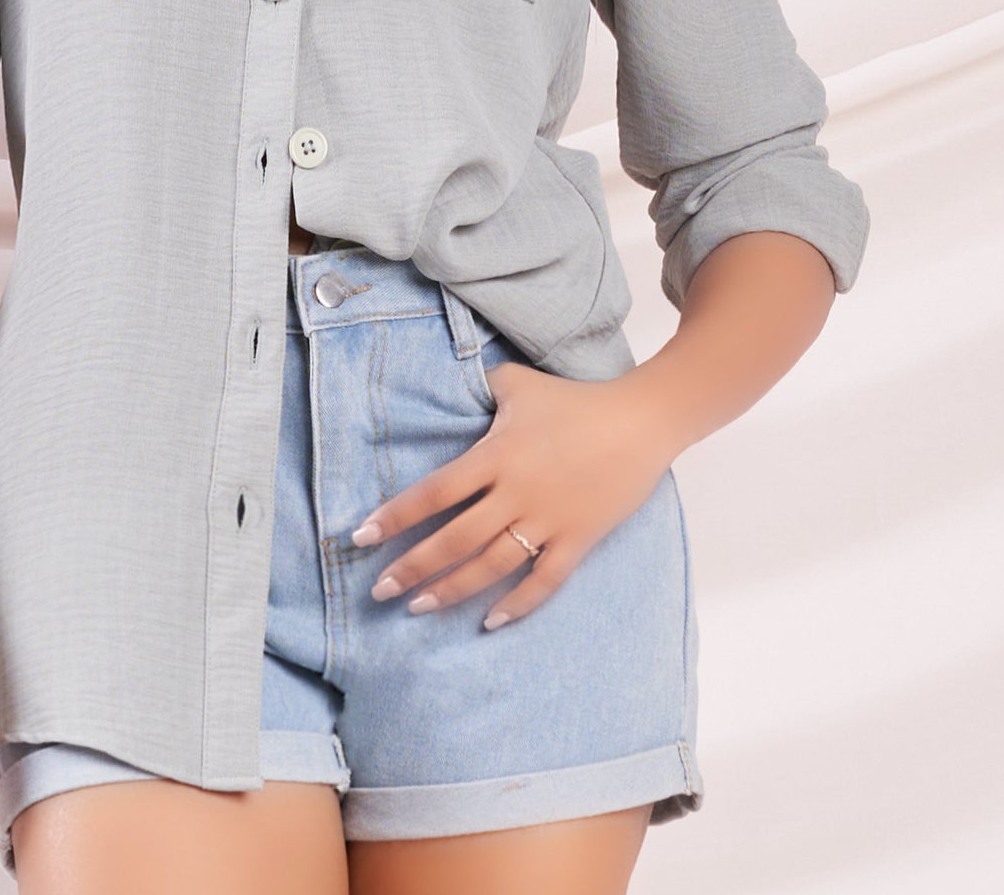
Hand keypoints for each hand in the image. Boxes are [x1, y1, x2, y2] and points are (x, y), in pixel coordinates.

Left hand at [350, 355, 675, 629]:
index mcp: (497, 455)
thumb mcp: (519, 383)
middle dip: (413, 567)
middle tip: (379, 590)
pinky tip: (489, 622)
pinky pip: (543, 580)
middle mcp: (517, 492)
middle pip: (455, 538)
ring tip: (418, 607)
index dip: (397, 516)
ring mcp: (549, 520)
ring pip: (491, 565)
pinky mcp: (579, 539)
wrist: (641, 421)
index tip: (362, 537)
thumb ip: (481, 386)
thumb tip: (448, 382)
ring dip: (452, 589)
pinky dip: (517, 605)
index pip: (435, 492)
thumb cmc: (575, 400)